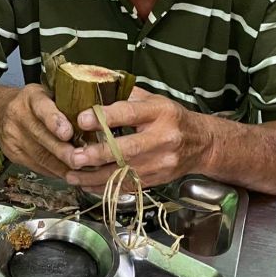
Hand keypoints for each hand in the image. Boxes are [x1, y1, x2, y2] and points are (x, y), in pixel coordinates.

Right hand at [0, 84, 75, 178]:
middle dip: (63, 151)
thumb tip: (96, 121)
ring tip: (80, 172)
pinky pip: (35, 166)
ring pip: (39, 156)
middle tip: (81, 160)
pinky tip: (68, 174)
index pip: (41, 107)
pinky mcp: (12, 153)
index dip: (55, 121)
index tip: (68, 133)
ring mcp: (12, 136)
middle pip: (41, 137)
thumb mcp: (48, 94)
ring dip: (61, 166)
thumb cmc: (34, 103)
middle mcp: (18, 115)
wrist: (0, 111)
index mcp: (31, 97)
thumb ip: (66, 104)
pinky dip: (54, 172)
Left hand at [64, 87, 208, 189]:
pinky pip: (128, 186)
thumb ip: (126, 96)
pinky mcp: (158, 179)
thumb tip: (94, 89)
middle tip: (74, 156)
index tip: (81, 119)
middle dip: (98, 154)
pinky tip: (88, 185)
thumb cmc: (171, 118)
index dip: (104, 117)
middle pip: (127, 148)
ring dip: (95, 177)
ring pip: (125, 172)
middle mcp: (163, 138)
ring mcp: (162, 162)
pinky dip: (106, 187)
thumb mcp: (154, 100)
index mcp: (160, 113)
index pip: (129, 113)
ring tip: (72, 176)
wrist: (202, 144)